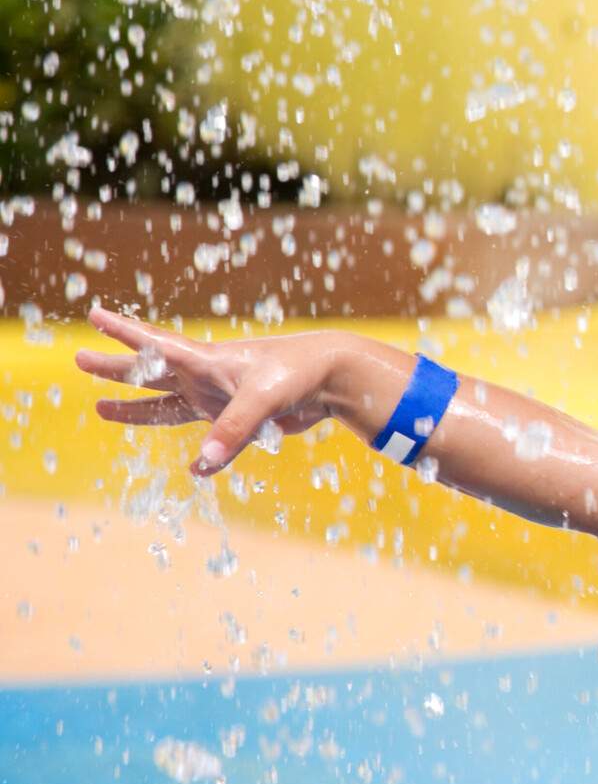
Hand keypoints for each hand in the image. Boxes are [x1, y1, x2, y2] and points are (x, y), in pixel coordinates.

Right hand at [75, 308, 339, 475]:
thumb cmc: (298, 373)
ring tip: (100, 407)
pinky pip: (212, 439)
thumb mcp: (262, 399)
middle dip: (115, 368)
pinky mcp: (240, 419)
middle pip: (150, 372)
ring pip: (167, 404)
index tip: (94, 314)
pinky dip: (203, 454)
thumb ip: (233, 430)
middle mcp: (207, 377)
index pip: (156, 344)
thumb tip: (201, 466)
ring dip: (134, 407)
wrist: (334, 380)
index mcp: (207, 360)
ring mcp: (220, 398)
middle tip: (78, 359)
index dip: (124, 331)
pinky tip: (195, 469)